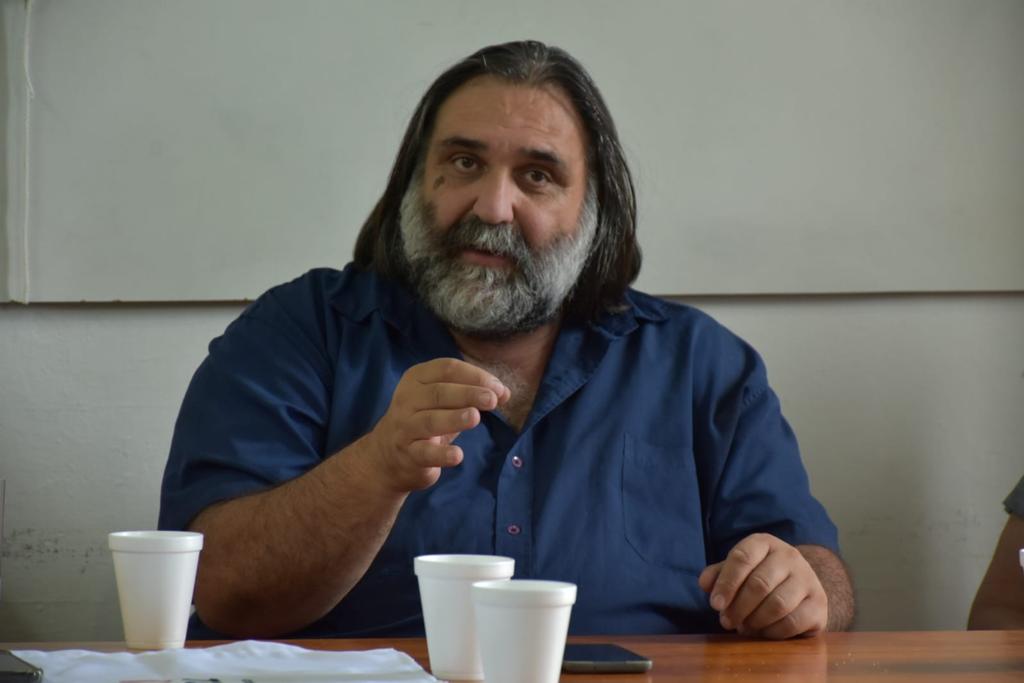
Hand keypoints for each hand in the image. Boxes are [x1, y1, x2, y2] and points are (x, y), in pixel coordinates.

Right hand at [364, 358, 509, 492]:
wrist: (387, 456)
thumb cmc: (424, 420)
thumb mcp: (444, 402)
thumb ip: (471, 394)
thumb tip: (504, 393)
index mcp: (417, 378)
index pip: (446, 369)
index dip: (474, 375)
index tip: (498, 387)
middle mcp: (407, 399)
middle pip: (438, 393)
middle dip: (468, 394)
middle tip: (492, 399)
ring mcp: (405, 427)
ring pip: (429, 421)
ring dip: (454, 418)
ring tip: (475, 417)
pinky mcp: (407, 454)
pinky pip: (424, 453)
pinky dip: (441, 454)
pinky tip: (457, 455)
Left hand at [699, 533, 827, 638]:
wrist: (799, 586)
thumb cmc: (759, 576)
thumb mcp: (737, 570)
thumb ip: (719, 575)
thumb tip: (705, 584)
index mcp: (764, 543)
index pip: (742, 558)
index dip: (726, 583)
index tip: (715, 604)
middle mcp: (789, 556)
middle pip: (759, 584)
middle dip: (738, 607)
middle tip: (727, 622)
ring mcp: (808, 579)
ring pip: (777, 604)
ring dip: (755, 621)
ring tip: (745, 627)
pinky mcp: (819, 604)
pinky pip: (794, 622)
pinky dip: (773, 632)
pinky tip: (763, 633)